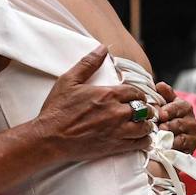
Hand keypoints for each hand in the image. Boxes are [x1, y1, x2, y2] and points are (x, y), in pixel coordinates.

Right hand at [33, 46, 152, 163]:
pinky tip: (139, 137)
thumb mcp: (69, 81)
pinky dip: (144, 140)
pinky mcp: (115, 146)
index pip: (135, 92)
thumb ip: (88, 63)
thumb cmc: (57, 110)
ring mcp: (117, 131)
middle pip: (144, 109)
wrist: (50, 138)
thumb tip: (102, 48)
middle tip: (140, 111)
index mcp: (108, 94)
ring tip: (141, 124)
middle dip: (144, 109)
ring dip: (146, 124)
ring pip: (145, 126)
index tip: (134, 98)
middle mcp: (116, 112)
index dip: (137, 95)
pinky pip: (140, 143)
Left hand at [155, 82, 195, 153]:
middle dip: (168, 125)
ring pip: (181, 135)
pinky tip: (165, 146)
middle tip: (160, 127)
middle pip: (180, 122)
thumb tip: (160, 85)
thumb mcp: (165, 106)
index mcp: (184, 107)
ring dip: (170, 136)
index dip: (169, 110)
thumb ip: (164, 96)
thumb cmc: (167, 120)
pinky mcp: (191, 146)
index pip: (179, 107)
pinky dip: (174, 146)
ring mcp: (192, 134)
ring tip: (161, 137)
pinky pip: (182, 146)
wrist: (170, 141)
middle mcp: (190, 120)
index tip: (161, 114)